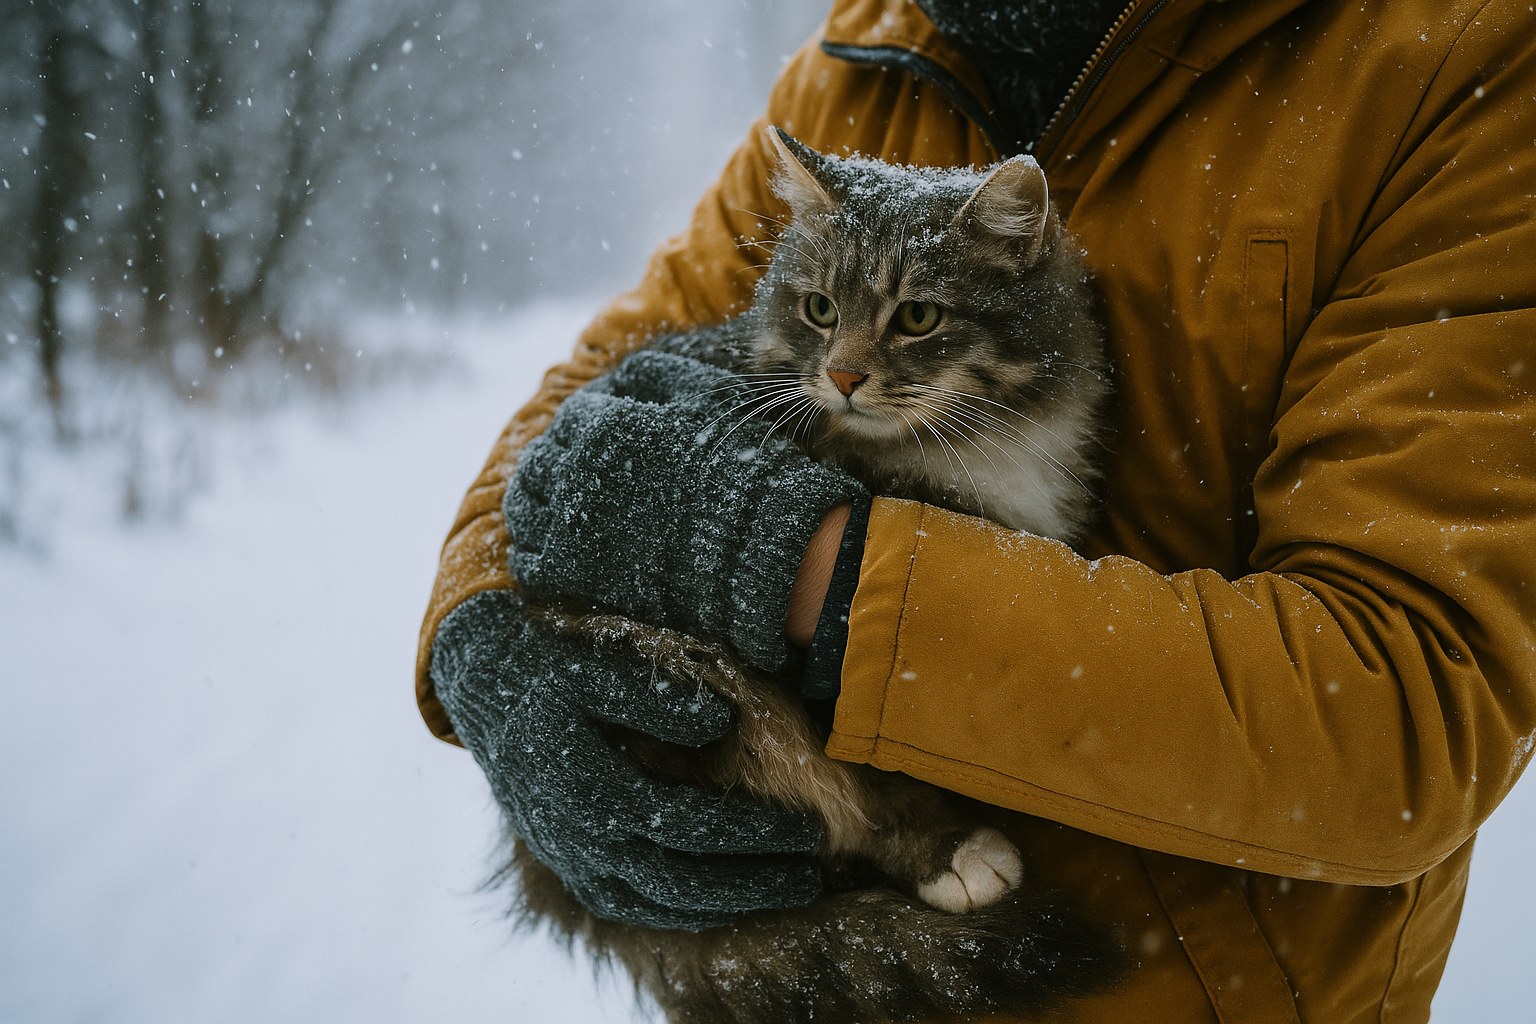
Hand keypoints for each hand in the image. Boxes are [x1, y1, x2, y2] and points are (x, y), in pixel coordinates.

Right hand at [431, 589, 823, 929]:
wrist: (484, 684)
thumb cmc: (552, 664)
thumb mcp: (598, 663)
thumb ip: (656, 696)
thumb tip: (719, 723)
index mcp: (588, 786)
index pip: (685, 826)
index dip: (749, 834)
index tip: (805, 829)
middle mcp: (576, 836)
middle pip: (677, 881)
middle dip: (751, 881)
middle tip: (810, 874)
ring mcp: (569, 856)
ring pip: (654, 904)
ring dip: (723, 905)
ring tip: (783, 892)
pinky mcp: (566, 861)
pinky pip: (627, 904)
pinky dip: (679, 911)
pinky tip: (723, 901)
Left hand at [504, 350, 865, 670]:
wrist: (756, 545)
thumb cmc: (739, 466)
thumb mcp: (707, 396)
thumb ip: (657, 374)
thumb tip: (623, 372)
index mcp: (603, 424)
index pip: (573, 416)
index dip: (586, 423)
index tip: (598, 433)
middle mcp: (574, 471)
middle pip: (539, 460)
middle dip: (553, 460)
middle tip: (569, 470)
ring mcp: (568, 524)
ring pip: (523, 507)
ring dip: (533, 501)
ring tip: (550, 505)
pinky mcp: (572, 572)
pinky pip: (528, 560)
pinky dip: (533, 551)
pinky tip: (550, 549)